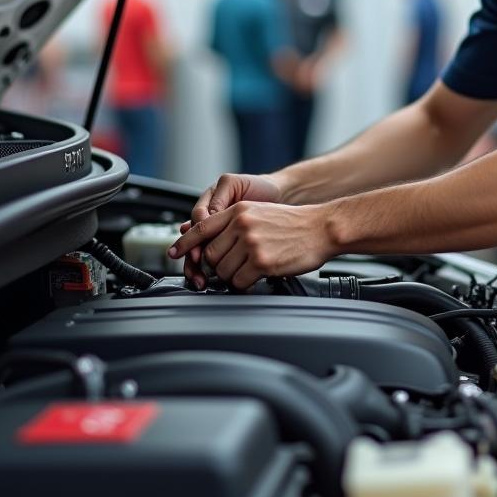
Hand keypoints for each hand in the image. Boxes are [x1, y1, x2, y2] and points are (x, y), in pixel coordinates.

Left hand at [170, 202, 331, 289]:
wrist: (322, 227)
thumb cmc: (295, 223)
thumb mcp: (261, 213)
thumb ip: (236, 224)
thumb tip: (214, 243)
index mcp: (239, 211)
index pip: (201, 227)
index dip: (185, 243)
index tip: (174, 253)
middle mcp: (241, 225)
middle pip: (210, 255)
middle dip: (218, 265)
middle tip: (233, 266)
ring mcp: (251, 244)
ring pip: (223, 271)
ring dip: (233, 277)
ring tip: (249, 271)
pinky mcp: (261, 262)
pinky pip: (239, 282)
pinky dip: (244, 285)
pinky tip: (257, 277)